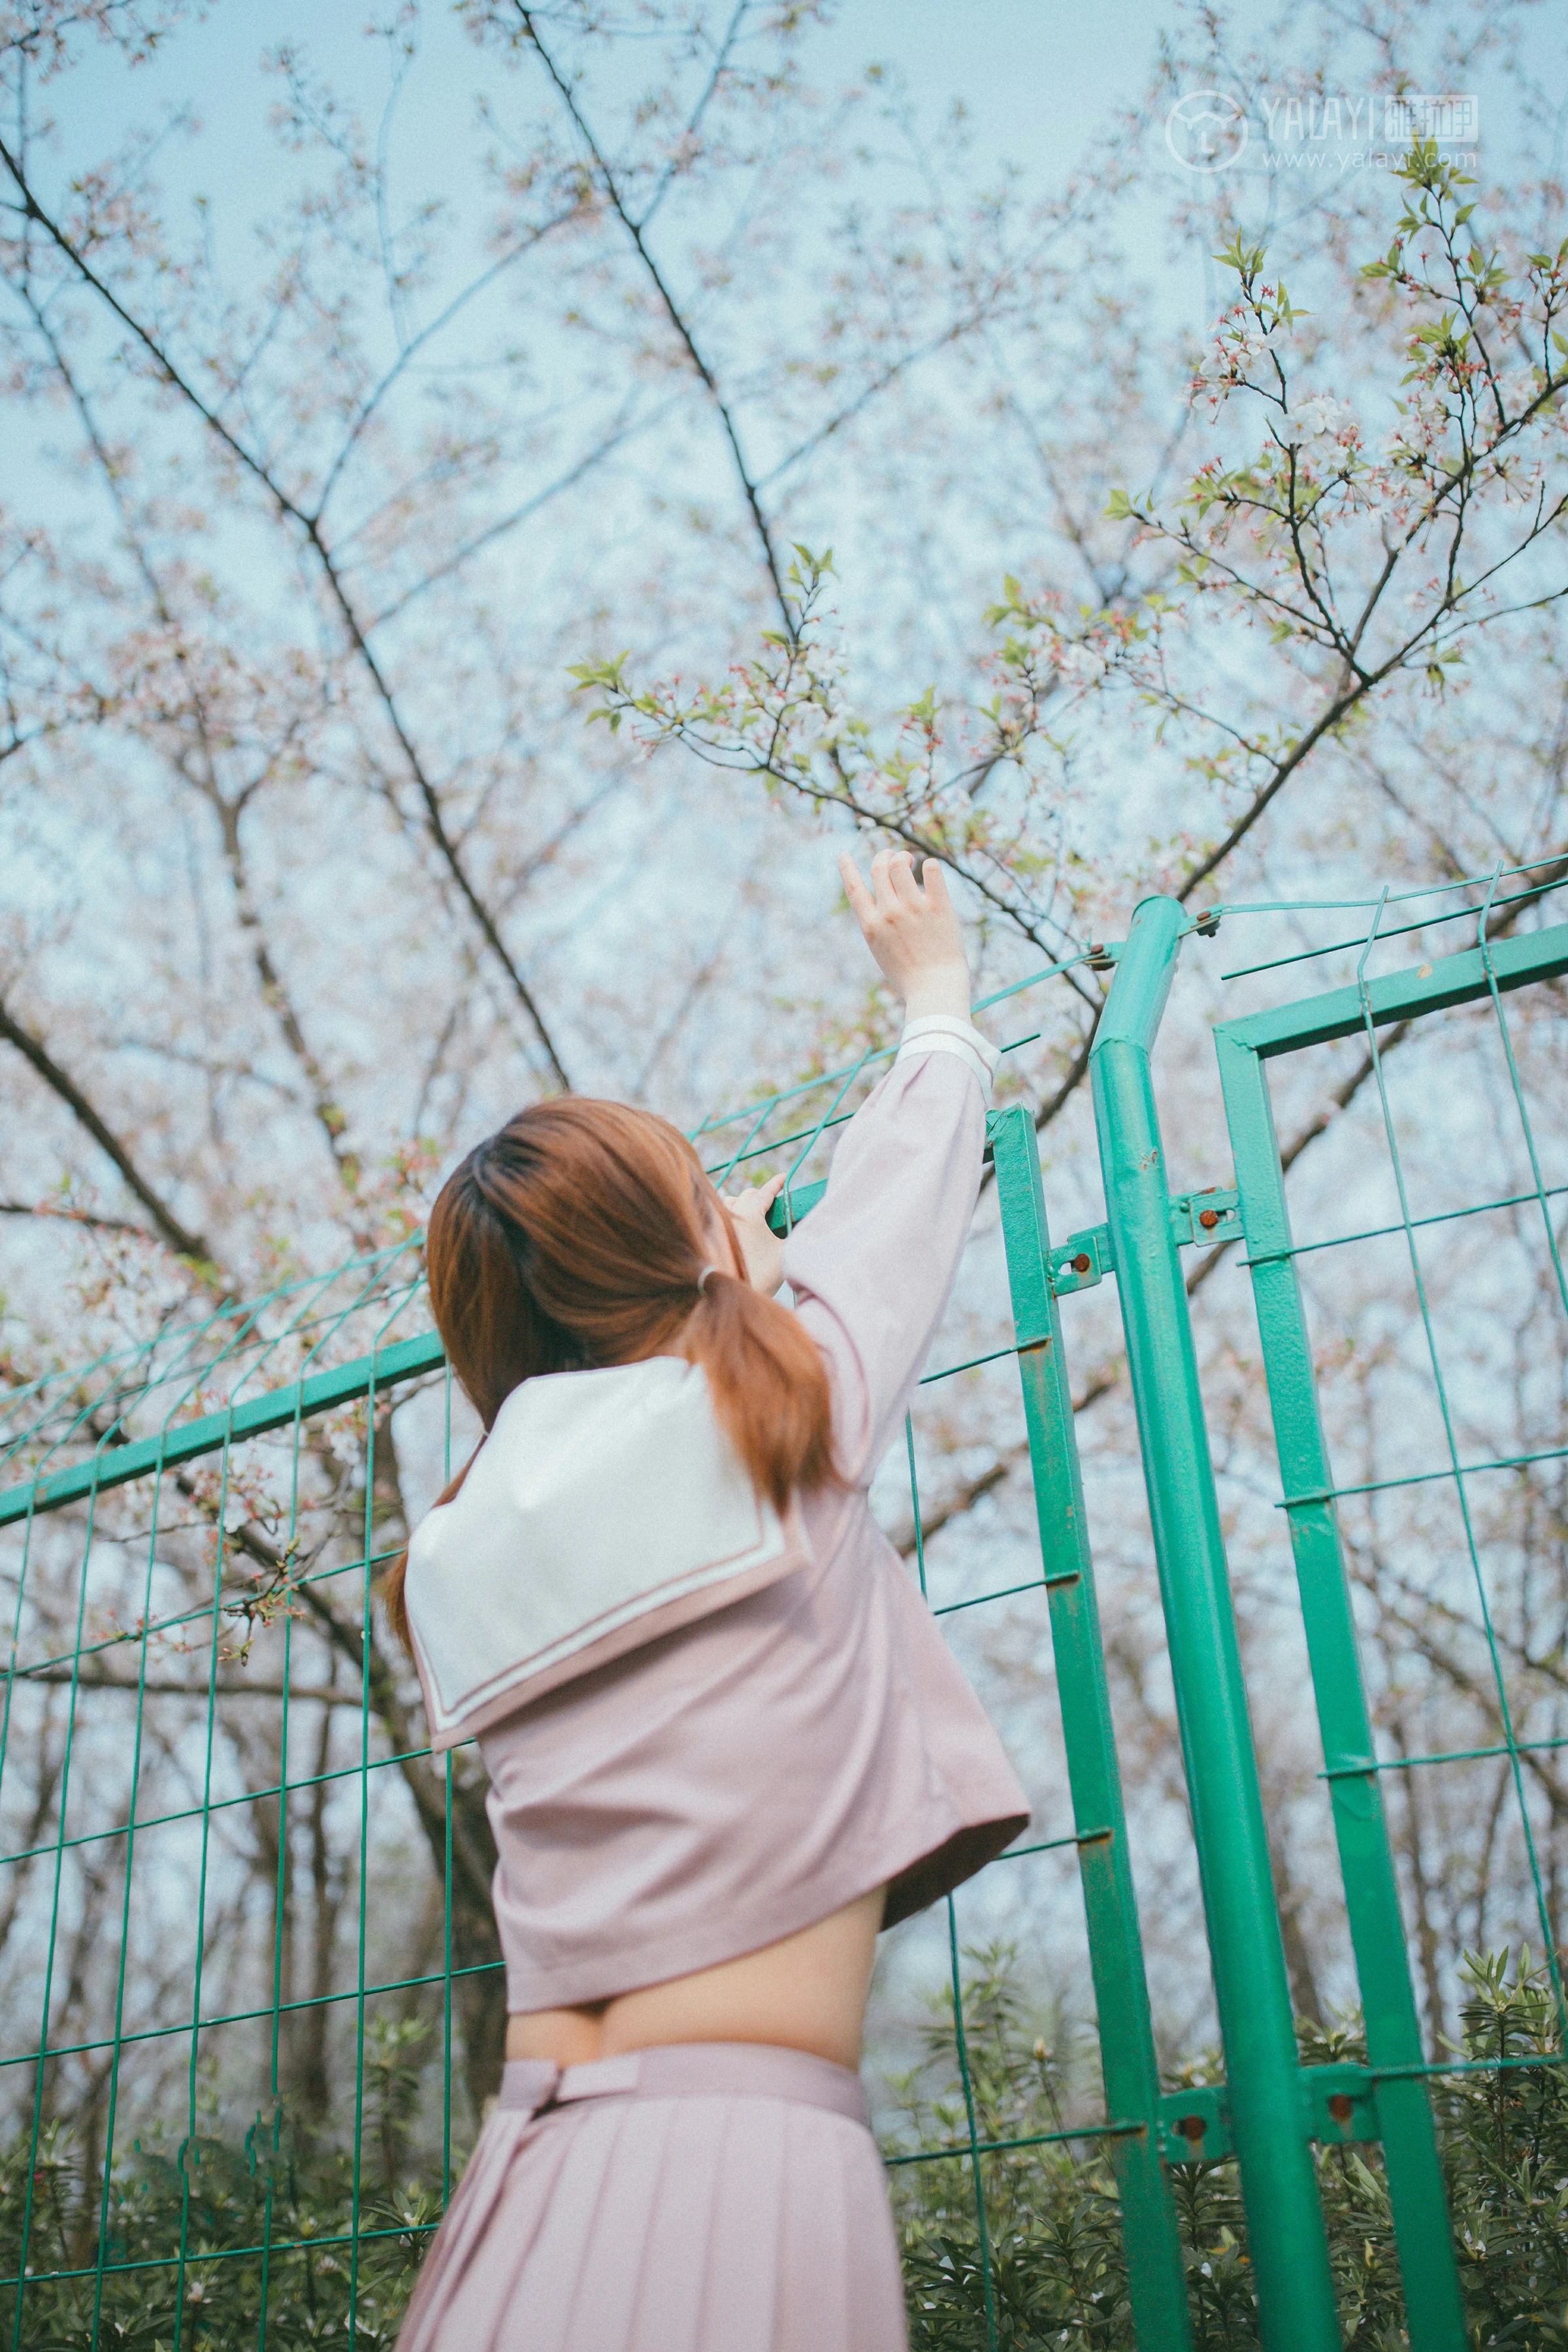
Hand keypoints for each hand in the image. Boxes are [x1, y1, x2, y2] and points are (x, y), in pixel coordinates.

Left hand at [721, 1172, 786, 1294]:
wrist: (734, 1292)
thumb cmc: (762, 1273)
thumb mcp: (785, 1251)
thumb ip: (792, 1233)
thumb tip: (801, 1223)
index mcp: (751, 1214)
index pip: (765, 1192)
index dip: (776, 1184)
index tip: (783, 1177)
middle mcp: (732, 1214)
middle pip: (747, 1194)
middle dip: (761, 1194)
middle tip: (771, 1201)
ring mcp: (718, 1223)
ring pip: (729, 1201)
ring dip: (741, 1202)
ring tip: (750, 1210)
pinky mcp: (710, 1234)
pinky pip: (717, 1214)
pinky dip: (727, 1213)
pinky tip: (733, 1221)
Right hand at [838, 847, 970, 1019]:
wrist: (935, 991)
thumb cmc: (910, 978)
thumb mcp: (883, 952)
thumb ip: (880, 926)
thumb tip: (884, 902)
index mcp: (872, 926)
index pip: (854, 888)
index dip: (847, 868)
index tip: (843, 854)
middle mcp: (889, 913)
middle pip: (879, 867)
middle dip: (885, 856)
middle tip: (897, 858)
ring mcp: (913, 908)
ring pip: (900, 864)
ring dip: (904, 857)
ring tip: (912, 862)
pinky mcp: (938, 906)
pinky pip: (932, 870)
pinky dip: (930, 864)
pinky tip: (931, 868)